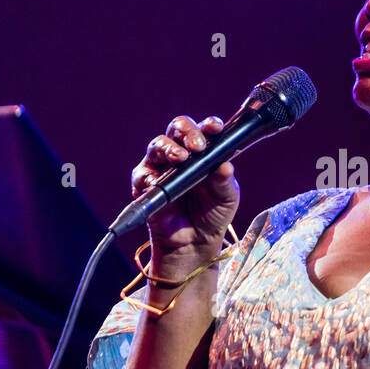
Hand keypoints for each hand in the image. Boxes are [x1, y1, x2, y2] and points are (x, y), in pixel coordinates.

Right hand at [133, 115, 239, 261]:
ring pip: (158, 145)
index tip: (215, 128)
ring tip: (179, 159)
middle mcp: (181, 154)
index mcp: (204, 152)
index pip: (204, 130)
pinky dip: (149, 175)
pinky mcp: (146, 184)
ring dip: (168, 148)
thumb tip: (226, 164)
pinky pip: (142, 173)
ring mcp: (162, 166)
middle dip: (187, 132)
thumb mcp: (227, 198)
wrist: (195, 243)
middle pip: (177, 129)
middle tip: (197, 146)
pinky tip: (157, 181)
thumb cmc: (213, 215)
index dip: (209, 125)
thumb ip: (225, 180)